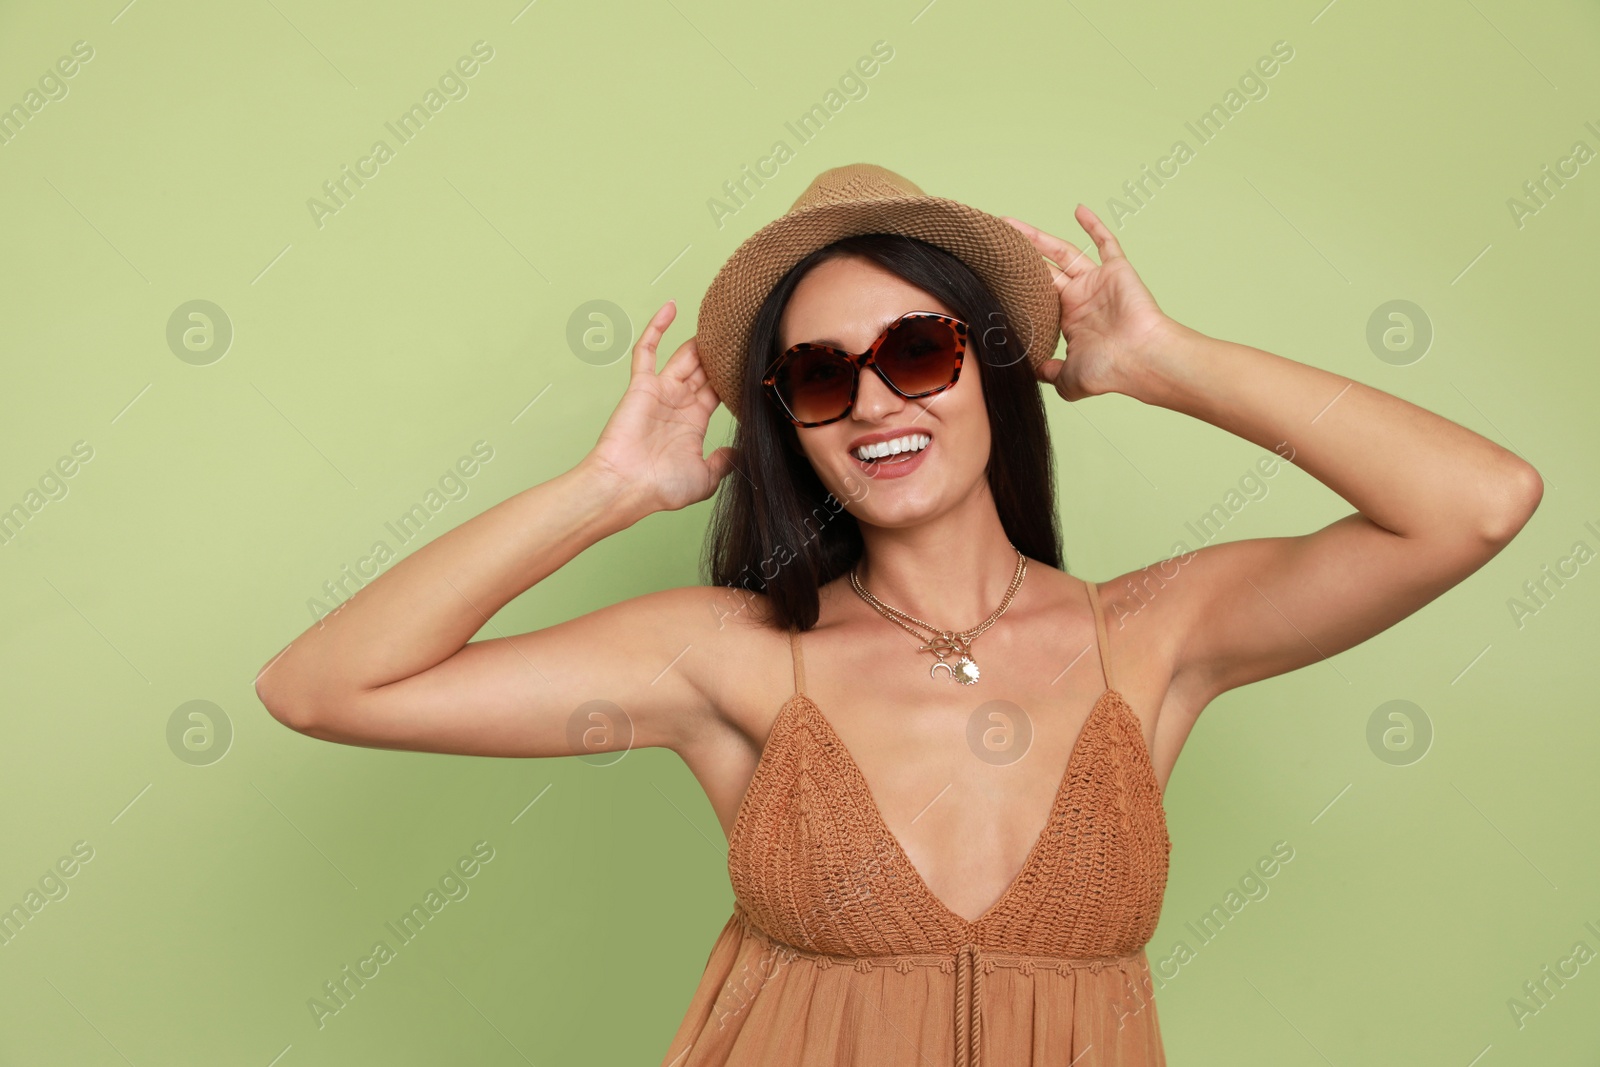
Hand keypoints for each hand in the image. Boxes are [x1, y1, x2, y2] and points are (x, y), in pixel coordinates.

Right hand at [581, 300, 738, 512]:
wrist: (627, 486)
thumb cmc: (660, 487)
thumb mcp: (705, 479)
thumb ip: (724, 463)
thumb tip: (740, 452)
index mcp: (693, 422)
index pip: (718, 392)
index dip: (732, 378)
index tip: (749, 364)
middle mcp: (678, 404)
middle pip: (704, 371)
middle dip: (719, 356)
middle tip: (737, 334)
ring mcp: (660, 392)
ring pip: (683, 357)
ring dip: (698, 341)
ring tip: (718, 320)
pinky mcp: (642, 385)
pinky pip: (647, 350)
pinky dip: (657, 328)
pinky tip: (671, 307)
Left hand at [1001, 205, 1174, 400]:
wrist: (1141, 359)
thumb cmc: (1108, 371)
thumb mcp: (1067, 379)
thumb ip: (1049, 372)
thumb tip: (1031, 371)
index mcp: (1068, 321)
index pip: (1036, 297)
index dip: (1016, 287)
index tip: (991, 277)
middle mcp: (1081, 299)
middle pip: (1042, 270)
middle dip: (1018, 257)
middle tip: (993, 243)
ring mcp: (1097, 283)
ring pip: (1062, 253)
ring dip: (1037, 237)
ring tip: (1009, 224)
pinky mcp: (1115, 270)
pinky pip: (1106, 242)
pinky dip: (1094, 226)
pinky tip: (1078, 209)